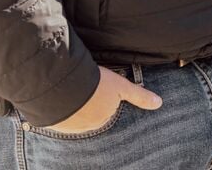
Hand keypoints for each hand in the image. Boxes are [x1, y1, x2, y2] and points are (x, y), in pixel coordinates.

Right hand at [42, 66, 160, 133]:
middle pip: (89, 114)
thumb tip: (159, 104)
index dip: (102, 98)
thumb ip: (139, 96)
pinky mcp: (52, 122)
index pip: (105, 111)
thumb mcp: (121, 86)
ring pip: (73, 115)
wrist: (64, 84)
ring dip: (72, 105)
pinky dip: (58, 107)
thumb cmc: (95, 84)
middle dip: (88, 103)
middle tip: (85, 88)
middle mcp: (86, 127)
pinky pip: (57, 116)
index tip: (97, 89)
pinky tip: (58, 96)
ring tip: (71, 89)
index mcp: (102, 119)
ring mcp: (68, 125)